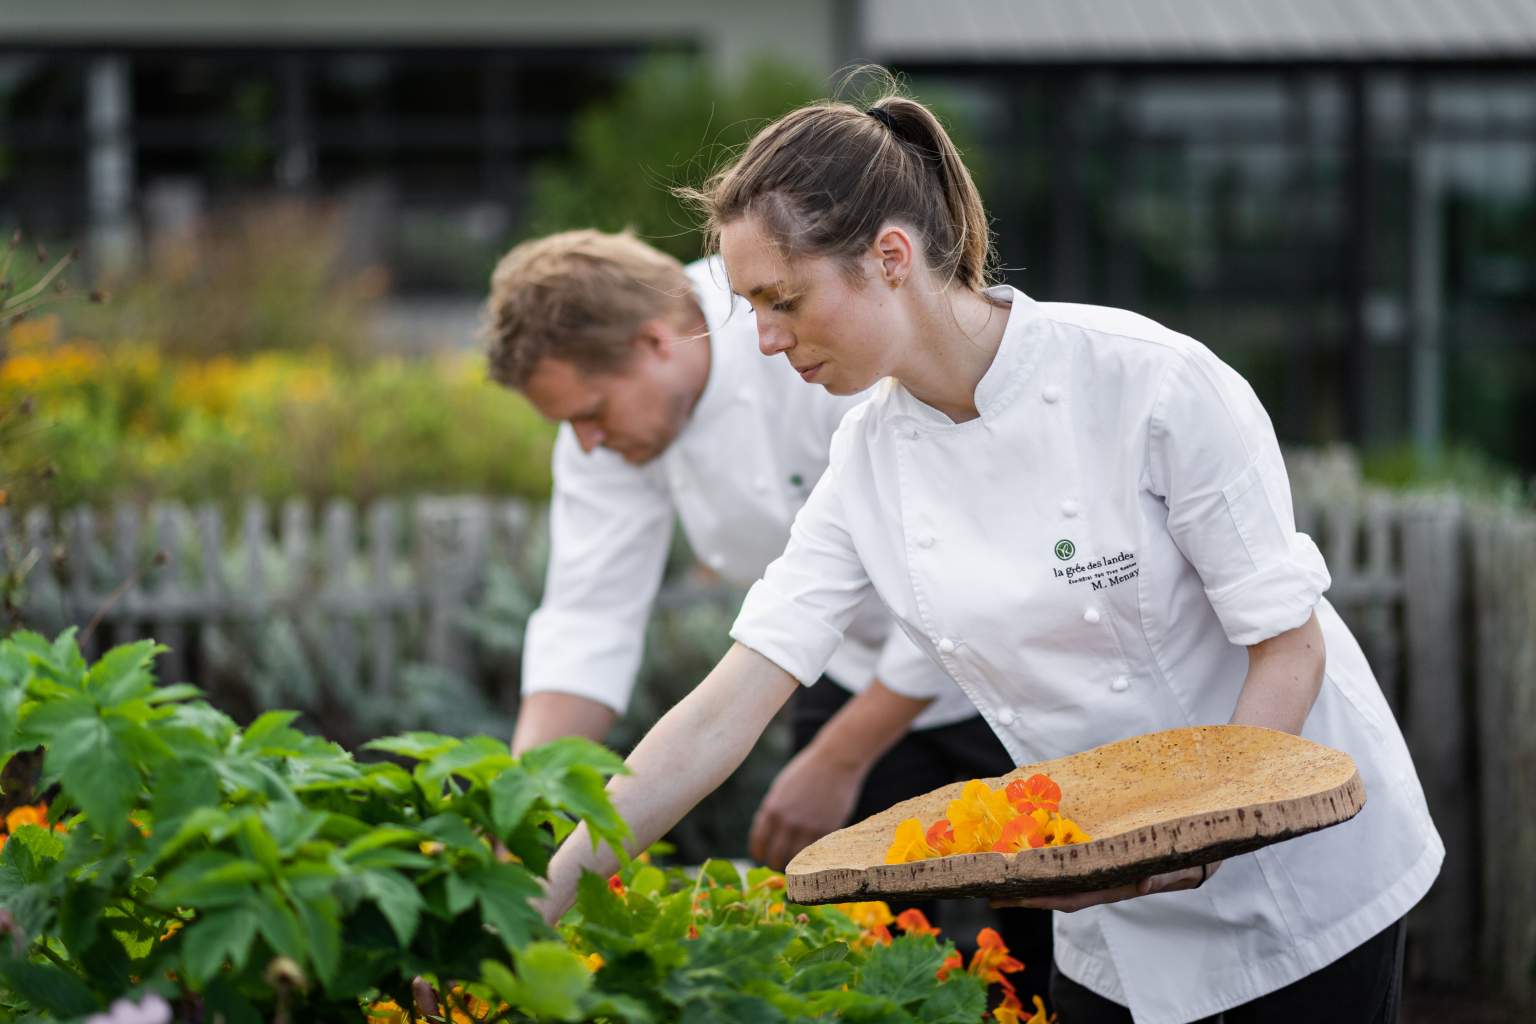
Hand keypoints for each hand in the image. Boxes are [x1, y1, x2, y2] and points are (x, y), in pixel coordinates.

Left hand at [748, 744, 863, 869]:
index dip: (760, 854)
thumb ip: (772, 811)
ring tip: (797, 861)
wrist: (835, 761)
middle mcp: (787, 822)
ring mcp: (807, 827)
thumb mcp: (781, 789)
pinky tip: (814, 851)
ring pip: (796, 860)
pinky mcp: (827, 830)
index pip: (758, 844)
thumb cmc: (807, 772)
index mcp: (771, 810)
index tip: (764, 856)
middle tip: (781, 862)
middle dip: (777, 862)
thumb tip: (767, 836)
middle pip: (775, 858)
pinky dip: (813, 855)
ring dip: (795, 863)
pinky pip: (815, 852)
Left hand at [992, 860, 1221, 911]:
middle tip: (988, 890)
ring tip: (998, 874)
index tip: (1012, 897)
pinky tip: (1028, 851)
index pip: (1073, 897)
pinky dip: (1048, 858)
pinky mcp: (1104, 854)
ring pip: (1061, 878)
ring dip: (1031, 879)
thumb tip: (1140, 886)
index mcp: (1119, 885)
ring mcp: (1102, 869)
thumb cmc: (1197, 856)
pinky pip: (1071, 860)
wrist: (1206, 847)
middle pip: (1057, 892)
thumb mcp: (1187, 865)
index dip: (1041, 899)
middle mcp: (1105, 880)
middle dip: (1024, 894)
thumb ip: (1165, 876)